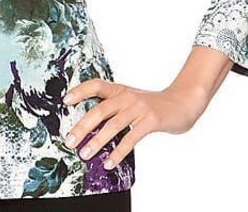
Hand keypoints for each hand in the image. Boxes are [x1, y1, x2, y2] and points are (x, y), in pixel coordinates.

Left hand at [62, 79, 206, 168]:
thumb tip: (91, 127)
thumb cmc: (152, 105)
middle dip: (82, 126)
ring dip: (97, 141)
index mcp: (120, 90)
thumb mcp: (131, 100)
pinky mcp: (150, 120)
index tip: (65, 101)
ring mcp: (138, 108)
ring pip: (112, 125)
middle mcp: (127, 96)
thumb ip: (114, 108)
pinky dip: (118, 152)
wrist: (181, 102)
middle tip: (69, 140)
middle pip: (99, 109)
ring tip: (85, 154)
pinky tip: (109, 162)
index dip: (80, 91)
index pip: (96, 85)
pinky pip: (130, 138)